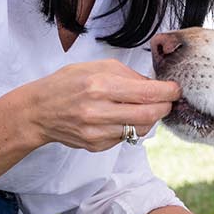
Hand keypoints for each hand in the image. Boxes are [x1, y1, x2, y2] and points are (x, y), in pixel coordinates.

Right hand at [19, 59, 180, 151]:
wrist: (38, 111)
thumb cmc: (66, 84)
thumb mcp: (94, 67)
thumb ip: (126, 74)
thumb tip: (153, 84)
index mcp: (99, 86)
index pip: (146, 93)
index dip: (168, 92)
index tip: (176, 89)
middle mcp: (98, 111)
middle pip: (148, 115)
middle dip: (165, 107)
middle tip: (169, 101)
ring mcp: (97, 132)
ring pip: (140, 130)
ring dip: (150, 119)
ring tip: (146, 107)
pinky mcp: (95, 146)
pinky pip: (125, 137)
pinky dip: (131, 127)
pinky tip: (123, 117)